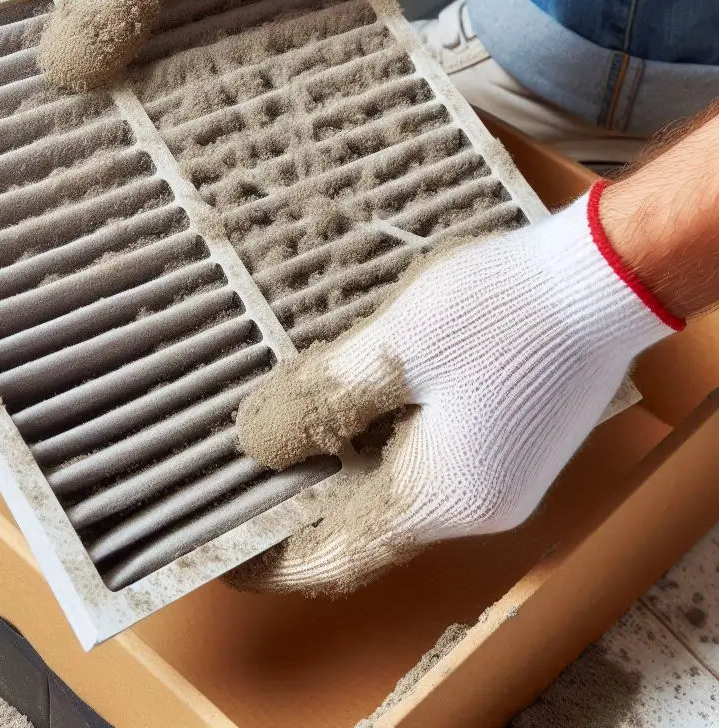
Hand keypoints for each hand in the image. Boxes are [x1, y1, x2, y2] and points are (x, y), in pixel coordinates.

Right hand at [27, 0, 407, 90]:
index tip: (57, 92)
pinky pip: (195, 23)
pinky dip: (193, 53)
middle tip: (102, 119)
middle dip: (103, 55)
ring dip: (151, 61)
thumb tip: (61, 74)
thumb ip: (104, 6)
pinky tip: (192, 91)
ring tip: (145, 118)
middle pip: (101, 6)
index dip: (48, 33)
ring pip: (149, 21)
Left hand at [233, 184, 680, 594]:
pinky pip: (428, 459)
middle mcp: (478, 504)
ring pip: (397, 485)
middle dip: (305, 498)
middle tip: (246, 469)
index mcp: (445, 495)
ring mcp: (503, 475)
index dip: (278, 555)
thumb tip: (259, 446)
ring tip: (289, 423)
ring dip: (341, 461)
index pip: (341, 553)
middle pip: (368, 521)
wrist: (603, 274)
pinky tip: (354, 397)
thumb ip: (320, 403)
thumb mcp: (393, 351)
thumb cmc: (499, 308)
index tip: (226, 549)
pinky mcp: (513, 442)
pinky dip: (380, 440)